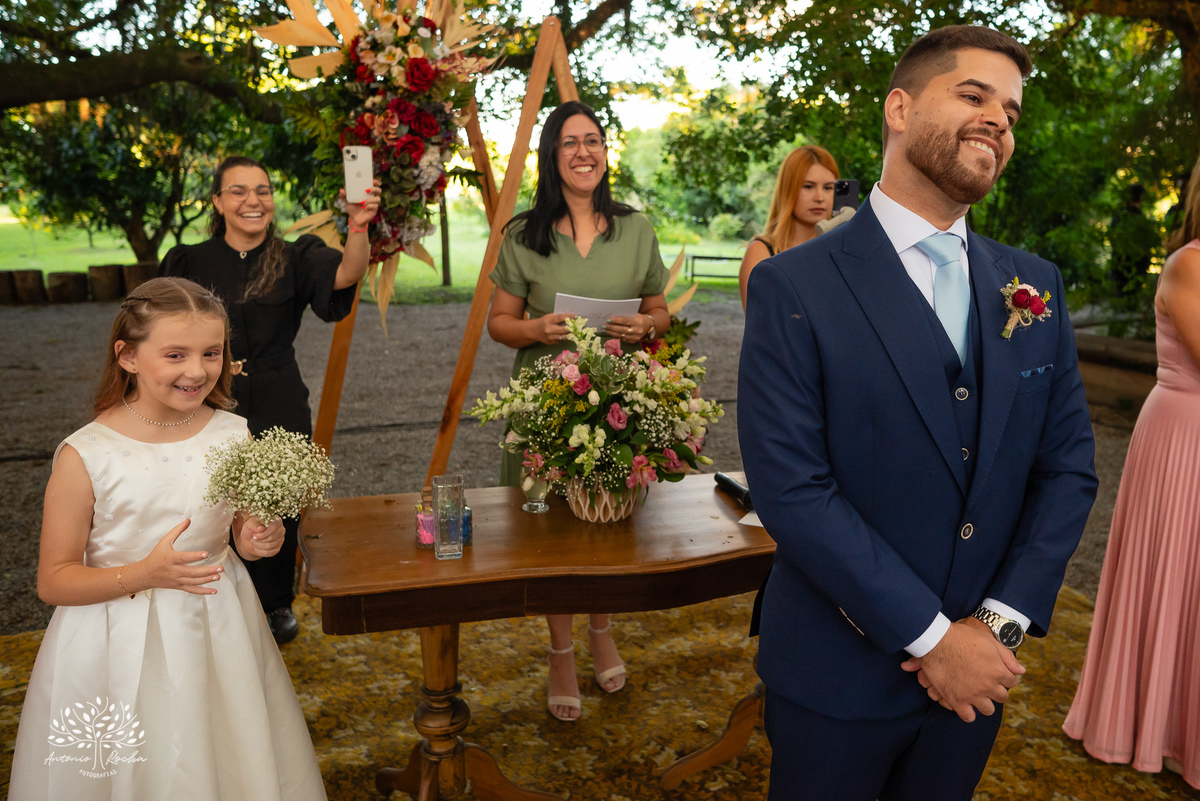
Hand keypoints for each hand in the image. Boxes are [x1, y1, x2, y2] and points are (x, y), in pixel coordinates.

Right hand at [136, 519, 222, 594]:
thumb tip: (188, 519)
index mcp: (170, 559)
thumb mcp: (164, 542)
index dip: (195, 556)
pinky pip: (192, 590)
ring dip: (207, 580)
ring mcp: (177, 580)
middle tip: (220, 568)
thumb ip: (177, 531)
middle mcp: (174, 571)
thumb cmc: (156, 556)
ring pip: (194, 582)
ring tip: (219, 576)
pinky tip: (214, 591)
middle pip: (192, 572)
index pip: (184, 558)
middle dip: (207, 571)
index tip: (206, 554)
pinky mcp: (178, 586)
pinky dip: (203, 591)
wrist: (145, 574)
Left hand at [235, 516, 284, 559]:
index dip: (263, 533)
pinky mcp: (277, 548)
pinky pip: (269, 553)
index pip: (273, 527)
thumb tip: (261, 529)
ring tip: (254, 542)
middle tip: (253, 538)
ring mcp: (280, 540)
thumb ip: (254, 524)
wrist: (249, 539)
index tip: (254, 535)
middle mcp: (281, 530)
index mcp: (276, 520)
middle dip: (259, 540)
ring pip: (270, 546)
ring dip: (258, 545)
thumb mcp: (249, 523)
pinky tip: (256, 548)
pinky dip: (259, 551)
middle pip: (272, 538)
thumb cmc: (251, 529)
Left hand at [341, 179, 381, 230]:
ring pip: (378, 199)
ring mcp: (374, 204)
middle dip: (374, 189)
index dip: (375, 182)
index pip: (374, 186)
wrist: (354, 219)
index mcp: (367, 193)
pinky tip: (363, 207)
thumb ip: (344, 196)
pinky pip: (375, 206)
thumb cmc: (353, 208)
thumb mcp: (347, 201)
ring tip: (361, 202)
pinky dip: (369, 206)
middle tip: (366, 190)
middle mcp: (372, 198)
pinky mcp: (374, 211)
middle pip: (379, 190)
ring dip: (370, 200)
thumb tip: (341, 190)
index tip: (373, 180)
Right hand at [534, 312, 573, 344]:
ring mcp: (550, 337)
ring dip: (571, 334)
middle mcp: (549, 329)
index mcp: (549, 321)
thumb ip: (558, 317)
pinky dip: (564, 338)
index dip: (570, 317)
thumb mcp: (549, 316)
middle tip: (579, 326)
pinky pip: (560, 340)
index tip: (577, 316)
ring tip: (576, 332)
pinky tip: (566, 335)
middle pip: (564, 329)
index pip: (561, 318)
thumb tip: (571, 317)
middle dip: (573, 328)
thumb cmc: (544, 322)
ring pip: (564, 337)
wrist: (534, 331)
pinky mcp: (551, 342)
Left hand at [604, 314, 651, 342]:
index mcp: (638, 321)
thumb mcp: (634, 314)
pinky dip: (617, 336)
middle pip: (622, 330)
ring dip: (612, 333)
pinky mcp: (635, 341)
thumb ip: (625, 315)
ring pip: (622, 336)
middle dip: (612, 328)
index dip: (616, 320)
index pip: (625, 321)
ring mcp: (637, 337)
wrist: (648, 325)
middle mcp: (638, 330)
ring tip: (606, 330)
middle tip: (604, 326)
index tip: (608, 320)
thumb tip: (612, 317)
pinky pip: (624, 339)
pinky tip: (611, 333)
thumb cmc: (638, 318)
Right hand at [900, 617, 1024, 721]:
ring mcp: (972, 695)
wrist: (937, 641)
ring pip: (988, 710)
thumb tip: (1022, 671)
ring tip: (977, 694)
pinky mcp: (956, 700)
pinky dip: (968, 713)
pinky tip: (965, 704)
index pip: (1011, 682)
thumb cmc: (963, 637)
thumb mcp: (989, 641)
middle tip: (986, 683)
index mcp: (998, 671)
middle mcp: (988, 686)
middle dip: (996, 690)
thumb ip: (1008, 657)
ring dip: (985, 703)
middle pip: (1001, 697)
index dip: (1005, 677)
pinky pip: (968, 717)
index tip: (997, 674)